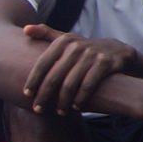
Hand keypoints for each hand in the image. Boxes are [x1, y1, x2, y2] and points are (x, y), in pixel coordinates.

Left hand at [20, 24, 138, 113]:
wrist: (118, 51)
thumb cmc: (85, 50)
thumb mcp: (69, 39)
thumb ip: (47, 33)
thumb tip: (25, 29)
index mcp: (64, 41)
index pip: (43, 63)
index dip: (33, 80)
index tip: (27, 94)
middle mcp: (77, 46)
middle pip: (54, 76)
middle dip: (44, 95)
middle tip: (38, 109)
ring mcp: (92, 55)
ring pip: (70, 84)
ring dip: (62, 101)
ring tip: (58, 112)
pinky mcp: (105, 63)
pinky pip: (88, 85)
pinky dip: (80, 99)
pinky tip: (75, 107)